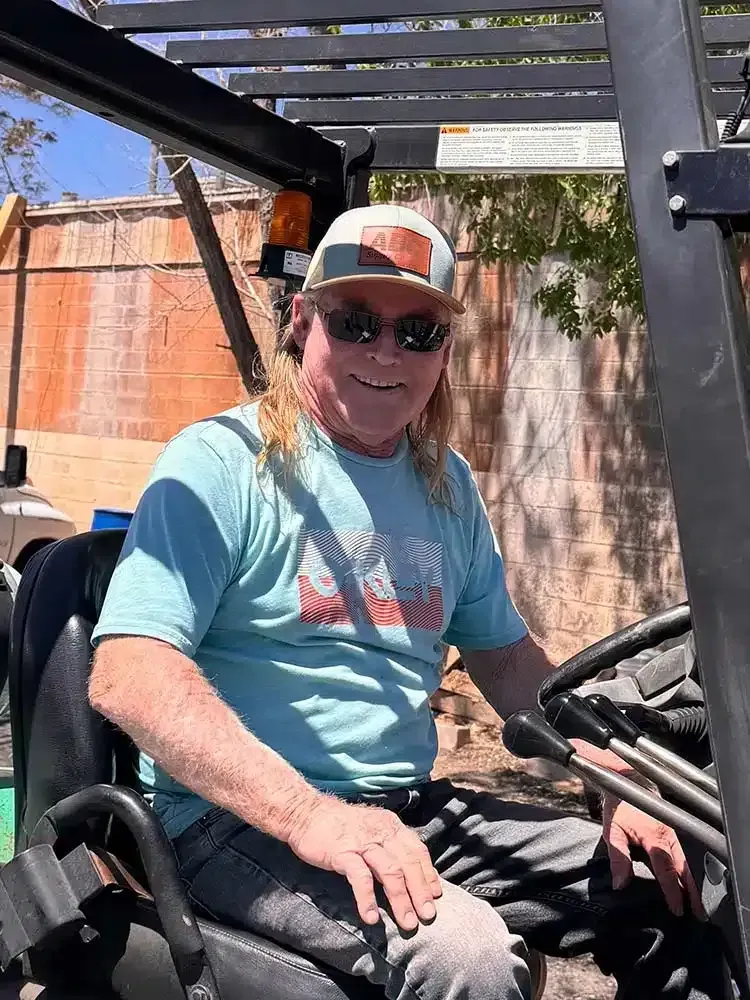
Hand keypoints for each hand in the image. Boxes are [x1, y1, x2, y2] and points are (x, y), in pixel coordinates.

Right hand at [286, 797, 441, 930]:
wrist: (305, 813)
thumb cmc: (340, 825)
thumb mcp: (371, 827)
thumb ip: (389, 844)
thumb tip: (408, 871)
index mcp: (390, 825)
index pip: (418, 850)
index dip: (429, 874)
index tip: (436, 896)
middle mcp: (381, 832)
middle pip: (408, 864)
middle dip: (420, 892)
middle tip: (428, 916)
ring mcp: (362, 842)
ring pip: (390, 872)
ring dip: (401, 899)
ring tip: (407, 922)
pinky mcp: (343, 853)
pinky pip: (360, 878)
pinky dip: (368, 898)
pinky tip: (371, 917)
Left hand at [601, 794, 704, 919]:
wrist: (627, 782)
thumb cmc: (620, 806)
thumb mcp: (613, 831)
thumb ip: (618, 858)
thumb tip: (620, 884)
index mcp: (655, 836)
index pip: (666, 869)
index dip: (672, 890)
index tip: (677, 908)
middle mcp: (669, 835)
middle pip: (685, 868)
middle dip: (693, 892)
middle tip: (699, 912)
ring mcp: (674, 832)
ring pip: (689, 861)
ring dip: (694, 882)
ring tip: (700, 902)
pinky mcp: (675, 830)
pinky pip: (685, 853)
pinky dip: (690, 869)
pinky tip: (691, 882)